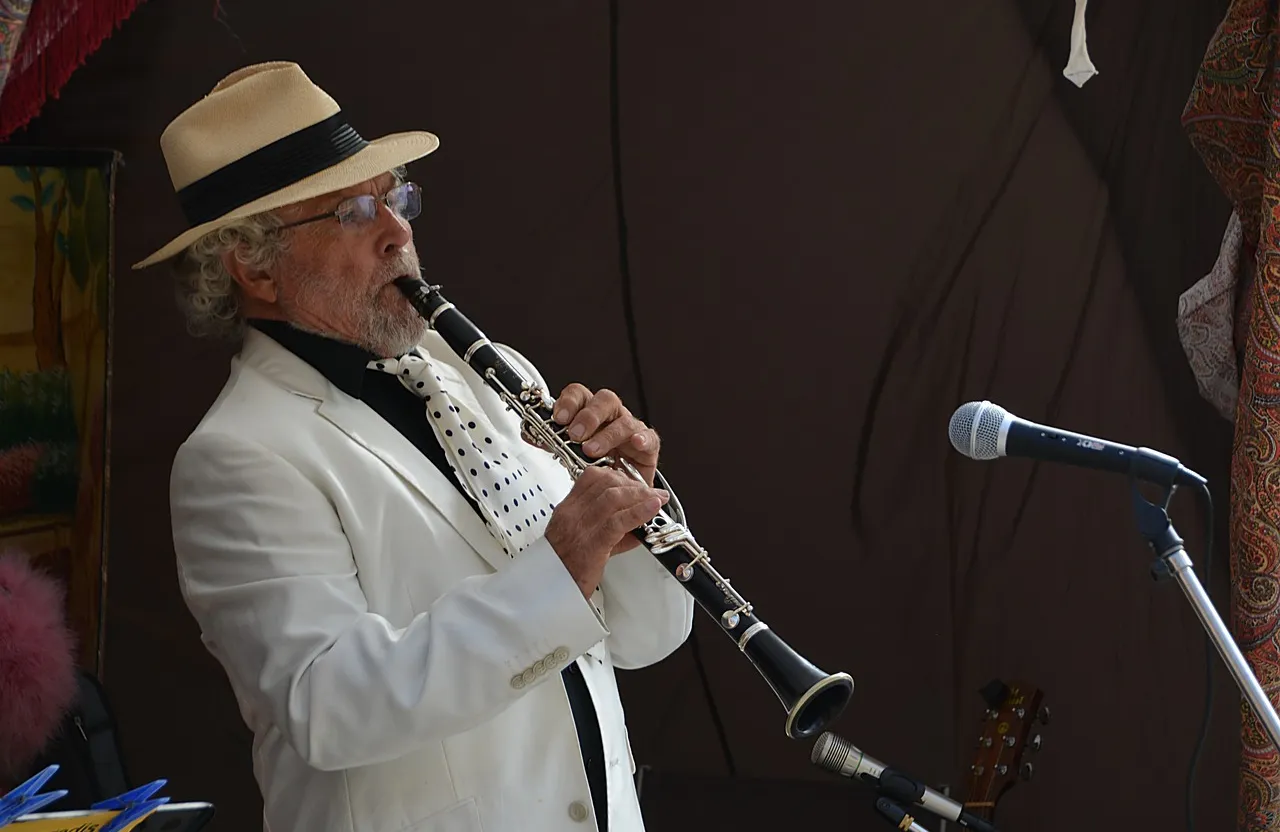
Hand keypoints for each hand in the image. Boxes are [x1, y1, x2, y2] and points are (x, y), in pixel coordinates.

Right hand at [544, 466, 668, 595]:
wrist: (550, 590)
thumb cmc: (567, 566)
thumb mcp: (584, 538)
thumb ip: (609, 526)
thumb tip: (638, 520)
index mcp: (569, 508)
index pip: (592, 476)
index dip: (618, 475)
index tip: (634, 483)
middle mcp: (573, 513)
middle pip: (606, 483)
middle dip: (634, 484)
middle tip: (652, 492)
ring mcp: (581, 527)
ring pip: (613, 497)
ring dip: (641, 495)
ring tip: (657, 500)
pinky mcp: (592, 544)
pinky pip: (617, 522)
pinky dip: (638, 512)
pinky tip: (652, 509)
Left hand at [551, 384, 659, 486]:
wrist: (617, 491)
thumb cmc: (596, 466)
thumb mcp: (568, 453)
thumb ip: (551, 441)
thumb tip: (529, 433)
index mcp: (590, 413)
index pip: (580, 395)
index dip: (569, 402)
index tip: (559, 417)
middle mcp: (612, 417)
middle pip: (605, 400)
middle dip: (588, 416)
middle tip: (575, 435)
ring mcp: (631, 430)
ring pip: (624, 420)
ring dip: (607, 434)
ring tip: (592, 450)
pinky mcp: (648, 446)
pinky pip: (649, 437)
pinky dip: (643, 439)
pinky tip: (635, 444)